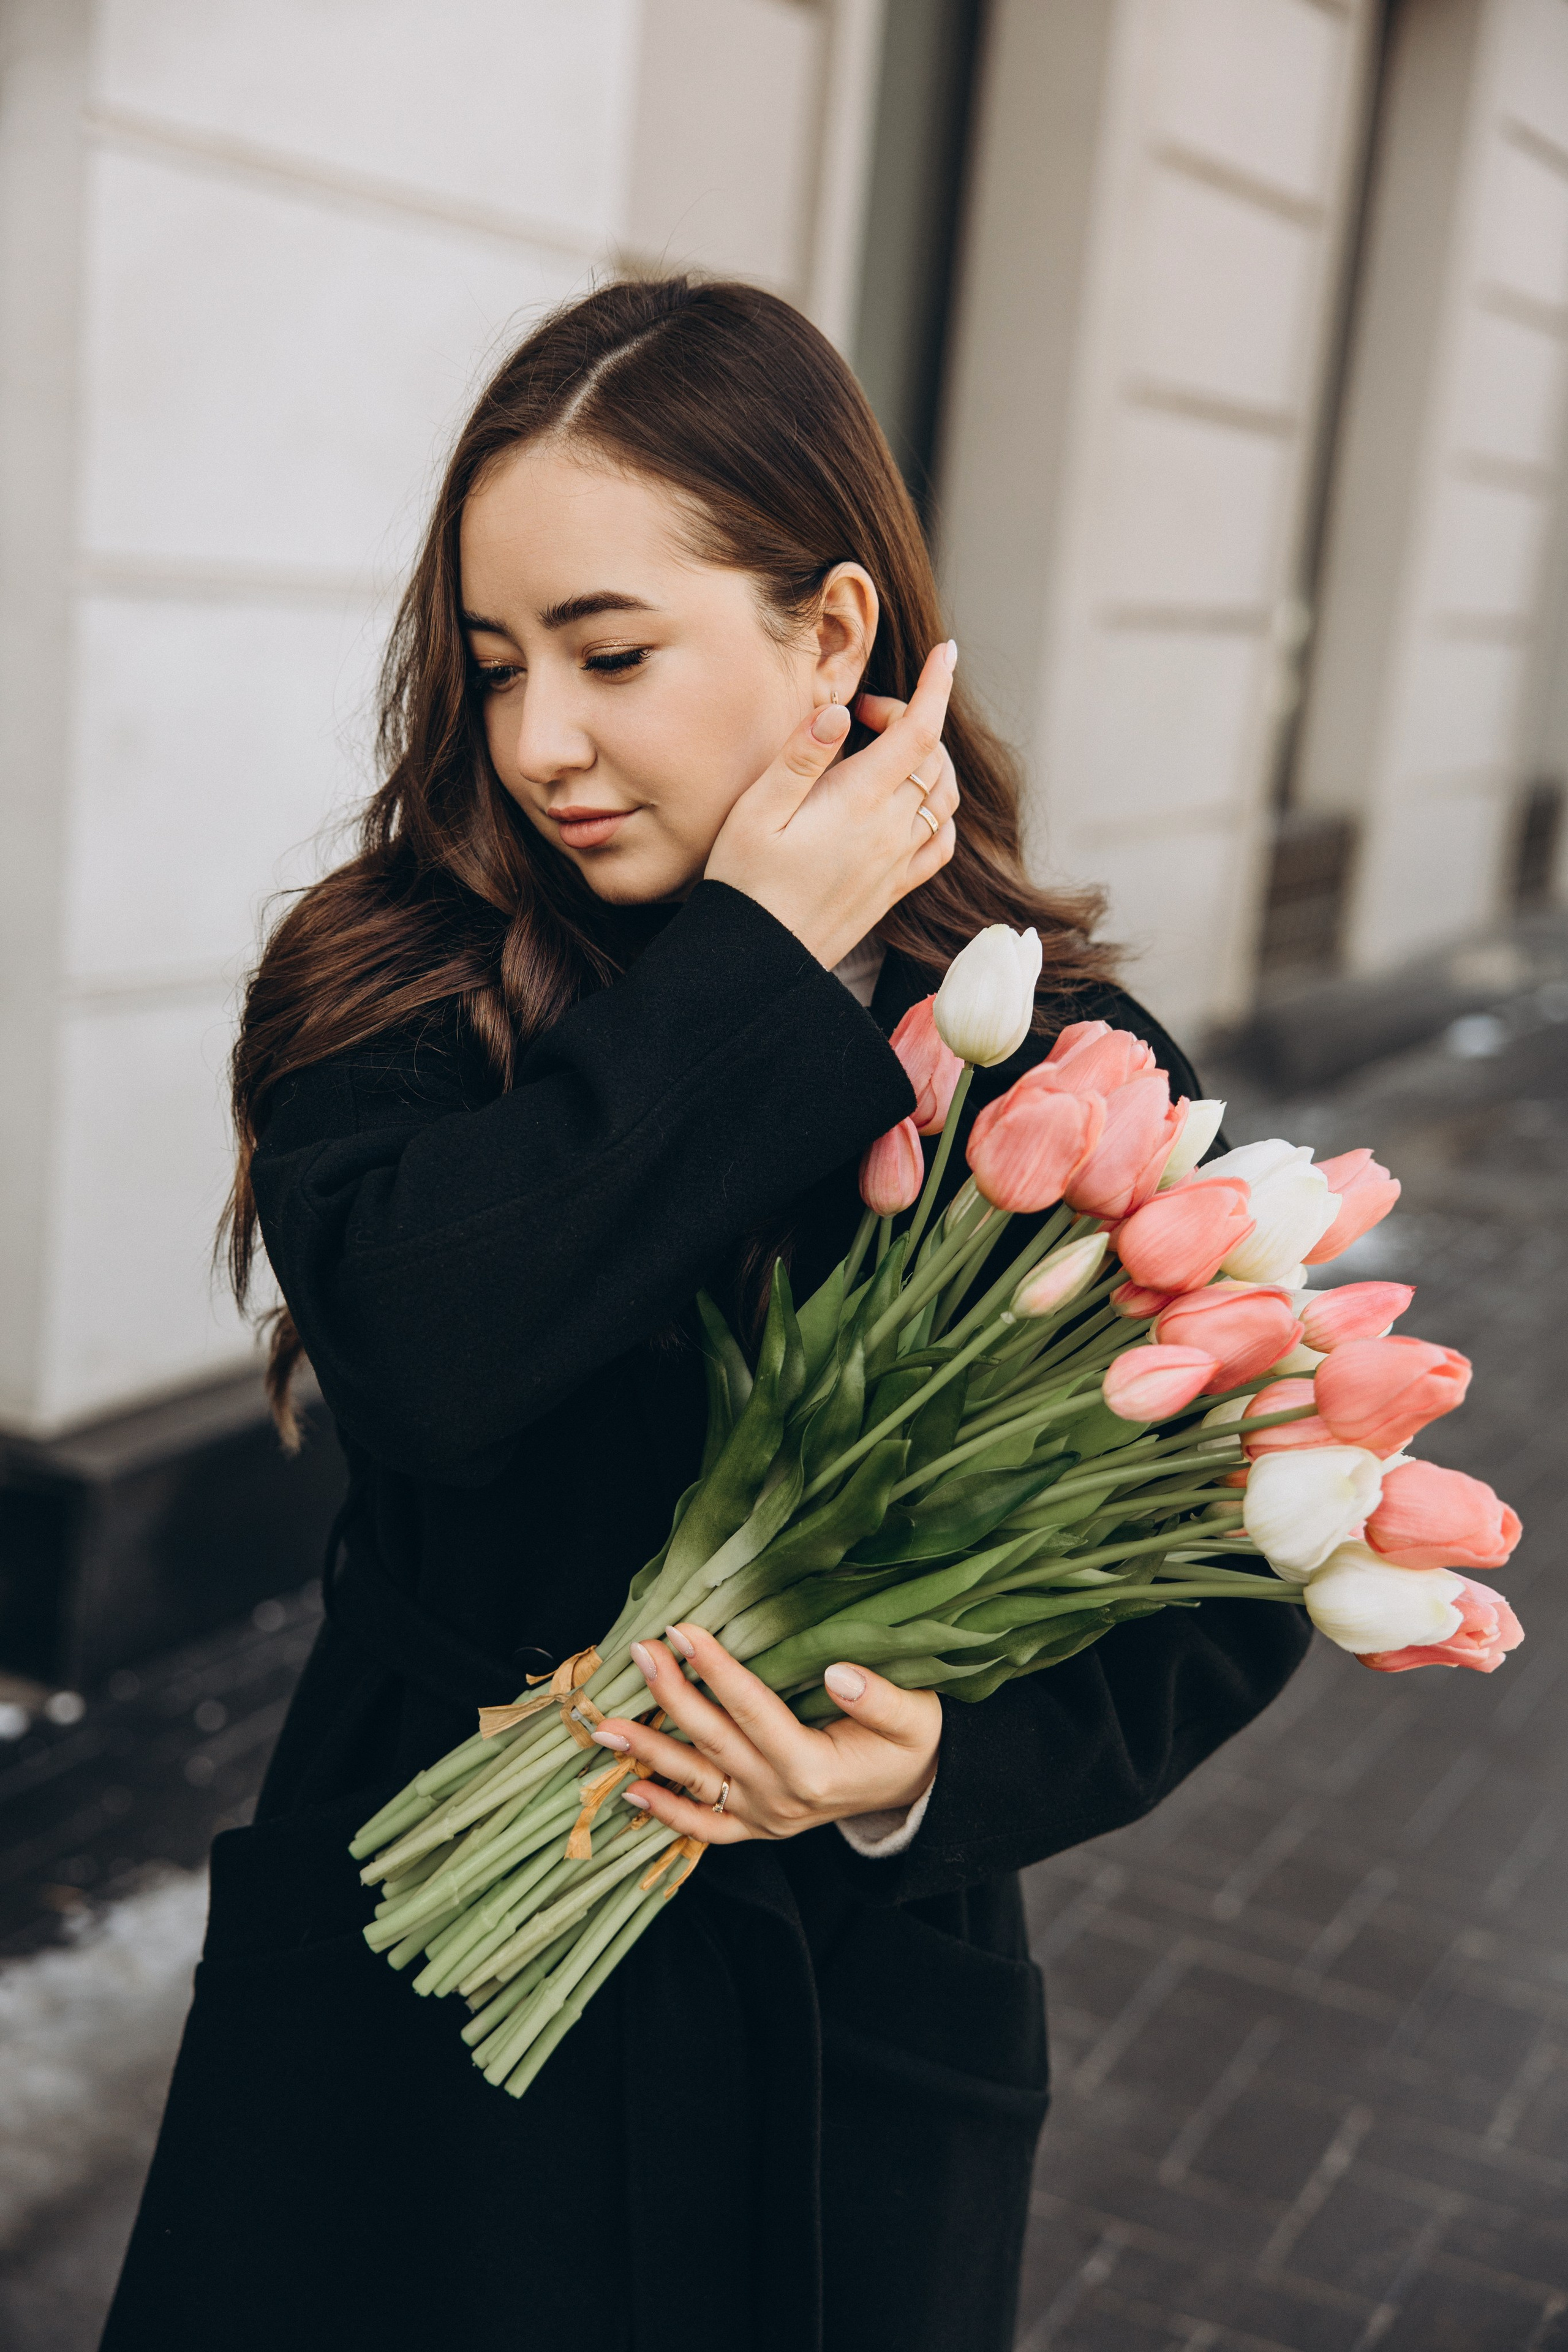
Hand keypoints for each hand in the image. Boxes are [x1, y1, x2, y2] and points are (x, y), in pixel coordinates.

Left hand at [590, 1623, 941, 1845]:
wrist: (918, 1790)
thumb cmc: (913, 1743)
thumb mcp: (915, 1716)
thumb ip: (879, 1697)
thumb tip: (837, 1671)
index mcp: (814, 1768)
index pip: (753, 1709)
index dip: (715, 1669)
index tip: (682, 1631)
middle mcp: (781, 1798)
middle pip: (713, 1740)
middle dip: (670, 1694)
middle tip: (638, 1652)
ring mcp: (764, 1817)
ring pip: (695, 1783)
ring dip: (647, 1752)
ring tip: (604, 1726)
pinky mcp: (757, 1827)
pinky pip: (704, 1827)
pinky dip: (665, 1812)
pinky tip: (629, 1791)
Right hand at [704, 642, 960, 969]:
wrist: (755, 961)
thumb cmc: (743, 883)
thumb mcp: (755, 812)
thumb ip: (799, 758)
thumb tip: (838, 712)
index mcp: (858, 803)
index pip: (917, 731)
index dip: (934, 686)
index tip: (944, 652)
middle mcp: (890, 832)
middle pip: (931, 757)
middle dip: (910, 718)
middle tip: (861, 714)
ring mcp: (897, 863)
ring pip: (943, 797)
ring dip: (929, 760)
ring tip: (886, 748)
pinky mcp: (894, 889)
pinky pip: (940, 842)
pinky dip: (939, 810)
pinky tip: (912, 804)